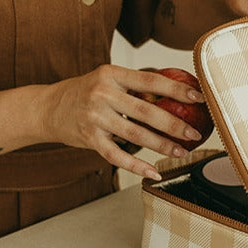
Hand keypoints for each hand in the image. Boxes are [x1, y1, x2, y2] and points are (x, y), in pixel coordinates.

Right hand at [41, 65, 205, 180]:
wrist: (49, 107)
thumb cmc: (85, 92)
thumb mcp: (106, 79)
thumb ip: (133, 85)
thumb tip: (174, 91)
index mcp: (111, 74)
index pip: (150, 80)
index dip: (177, 88)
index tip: (198, 96)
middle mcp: (102, 93)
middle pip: (146, 111)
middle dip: (174, 123)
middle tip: (194, 133)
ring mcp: (95, 117)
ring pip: (135, 134)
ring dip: (161, 145)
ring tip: (180, 152)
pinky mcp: (89, 138)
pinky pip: (117, 155)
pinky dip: (137, 166)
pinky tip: (153, 173)